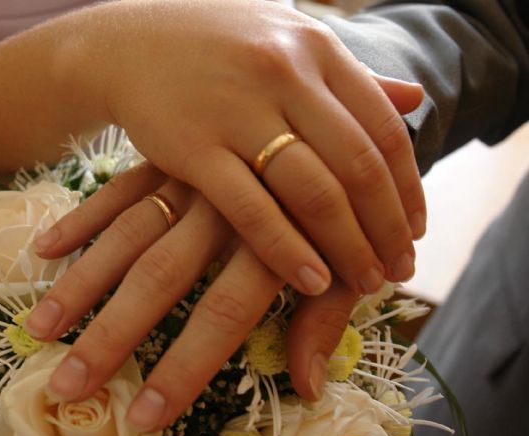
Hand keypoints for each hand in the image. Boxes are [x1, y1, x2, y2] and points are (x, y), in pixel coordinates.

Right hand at [28, 162, 378, 431]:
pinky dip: (83, 218)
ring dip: (82, 282)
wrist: (324, 107)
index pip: (223, 314)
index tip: (144, 416)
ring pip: (129, 235)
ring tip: (41, 328)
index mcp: (274, 238)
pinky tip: (44, 250)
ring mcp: (193, 180)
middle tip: (67, 386)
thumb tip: (309, 389)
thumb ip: (327, 322)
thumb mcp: (345, 259)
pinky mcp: (171, 159)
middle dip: (112, 335)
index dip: (184, 369)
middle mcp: (225, 209)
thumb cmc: (342, 205)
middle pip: (160, 277)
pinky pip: (119, 189)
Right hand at [70, 0, 425, 294]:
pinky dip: (288, 251)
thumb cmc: (217, 47)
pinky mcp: (194, 148)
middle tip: (400, 270)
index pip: (385, 129)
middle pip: (359, 166)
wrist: (128, 44)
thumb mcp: (288, 41)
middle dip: (387, 229)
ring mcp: (238, 111)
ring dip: (349, 247)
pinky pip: (252, 209)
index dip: (408, 188)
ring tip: (366, 282)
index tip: (415, 231)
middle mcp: (285, 74)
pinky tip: (312, 281)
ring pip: (314, 192)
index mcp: (317, 49)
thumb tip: (417, 98)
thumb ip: (350, 75)